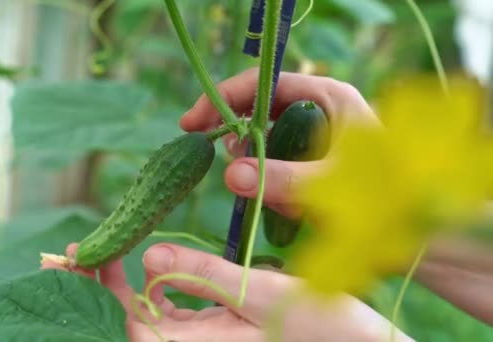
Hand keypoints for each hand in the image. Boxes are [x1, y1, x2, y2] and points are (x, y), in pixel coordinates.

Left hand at [42, 243, 412, 341]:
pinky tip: (146, 267)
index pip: (126, 321)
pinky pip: (171, 313)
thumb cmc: (319, 328)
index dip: (95, 288)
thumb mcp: (260, 295)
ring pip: (146, 315)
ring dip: (122, 285)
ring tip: (104, 251)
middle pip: (129, 319)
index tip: (80, 252)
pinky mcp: (216, 334)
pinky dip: (153, 288)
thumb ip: (203, 276)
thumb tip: (149, 257)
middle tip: (79, 248)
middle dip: (100, 285)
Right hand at [180, 67, 380, 217]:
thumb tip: (230, 173)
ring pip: (266, 141)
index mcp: (326, 96)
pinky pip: (278, 164)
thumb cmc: (387, 198)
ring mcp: (316, 135)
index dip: (222, 99)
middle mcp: (319, 109)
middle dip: (239, 138)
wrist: (421, 231)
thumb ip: (282, 179)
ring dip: (259, 168)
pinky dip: (273, 184)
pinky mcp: (314, 160)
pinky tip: (289, 206)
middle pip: (259, 110)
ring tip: (275, 196)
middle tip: (226, 164)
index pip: (262, 83)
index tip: (192, 123)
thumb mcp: (330, 186)